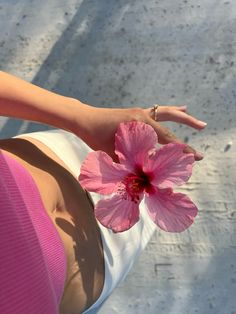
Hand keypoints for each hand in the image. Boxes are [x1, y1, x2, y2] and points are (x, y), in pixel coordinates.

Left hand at [72, 104, 206, 161]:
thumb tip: (146, 176)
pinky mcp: (136, 113)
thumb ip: (131, 164)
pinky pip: (156, 111)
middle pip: (172, 118)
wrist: (84, 120)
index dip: (182, 149)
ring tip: (195, 117)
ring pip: (166, 111)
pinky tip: (175, 109)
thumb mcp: (113, 155)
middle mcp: (143, 115)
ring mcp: (139, 112)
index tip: (197, 157)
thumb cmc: (95, 137)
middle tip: (204, 126)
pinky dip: (168, 112)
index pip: (167, 138)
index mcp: (140, 124)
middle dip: (189, 123)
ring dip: (181, 114)